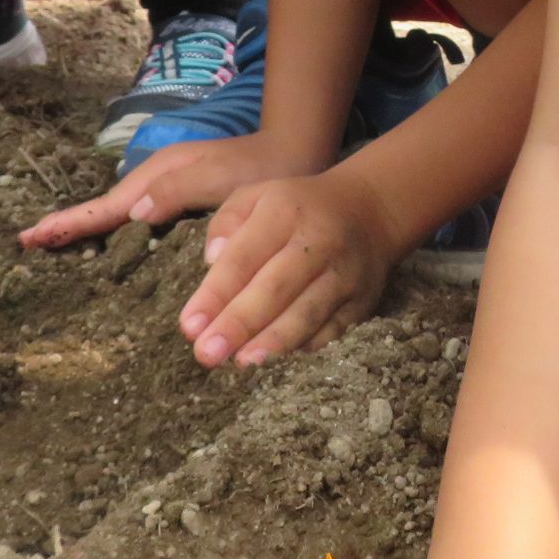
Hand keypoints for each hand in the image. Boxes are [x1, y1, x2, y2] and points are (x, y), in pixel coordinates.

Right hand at [20, 128, 325, 250]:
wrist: (292, 153)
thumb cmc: (256, 167)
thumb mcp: (217, 178)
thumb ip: (177, 191)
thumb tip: (132, 210)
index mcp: (158, 176)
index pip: (105, 207)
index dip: (70, 223)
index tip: (33, 236)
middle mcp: (155, 183)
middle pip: (103, 211)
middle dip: (68, 226)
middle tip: (29, 243)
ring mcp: (167, 191)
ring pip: (117, 216)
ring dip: (88, 230)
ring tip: (54, 246)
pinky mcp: (180, 202)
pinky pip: (137, 222)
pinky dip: (116, 234)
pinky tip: (110, 250)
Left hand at [176, 170, 393, 368]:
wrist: (369, 210)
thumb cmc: (295, 209)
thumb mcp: (256, 196)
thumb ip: (226, 223)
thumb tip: (210, 262)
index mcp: (283, 211)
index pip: (243, 257)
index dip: (215, 294)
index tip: (189, 326)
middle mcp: (318, 241)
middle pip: (275, 288)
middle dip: (239, 324)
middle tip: (207, 353)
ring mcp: (344, 273)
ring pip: (307, 312)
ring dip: (273, 341)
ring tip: (242, 362)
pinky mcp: (362, 300)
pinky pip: (333, 329)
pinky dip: (305, 346)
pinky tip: (278, 361)